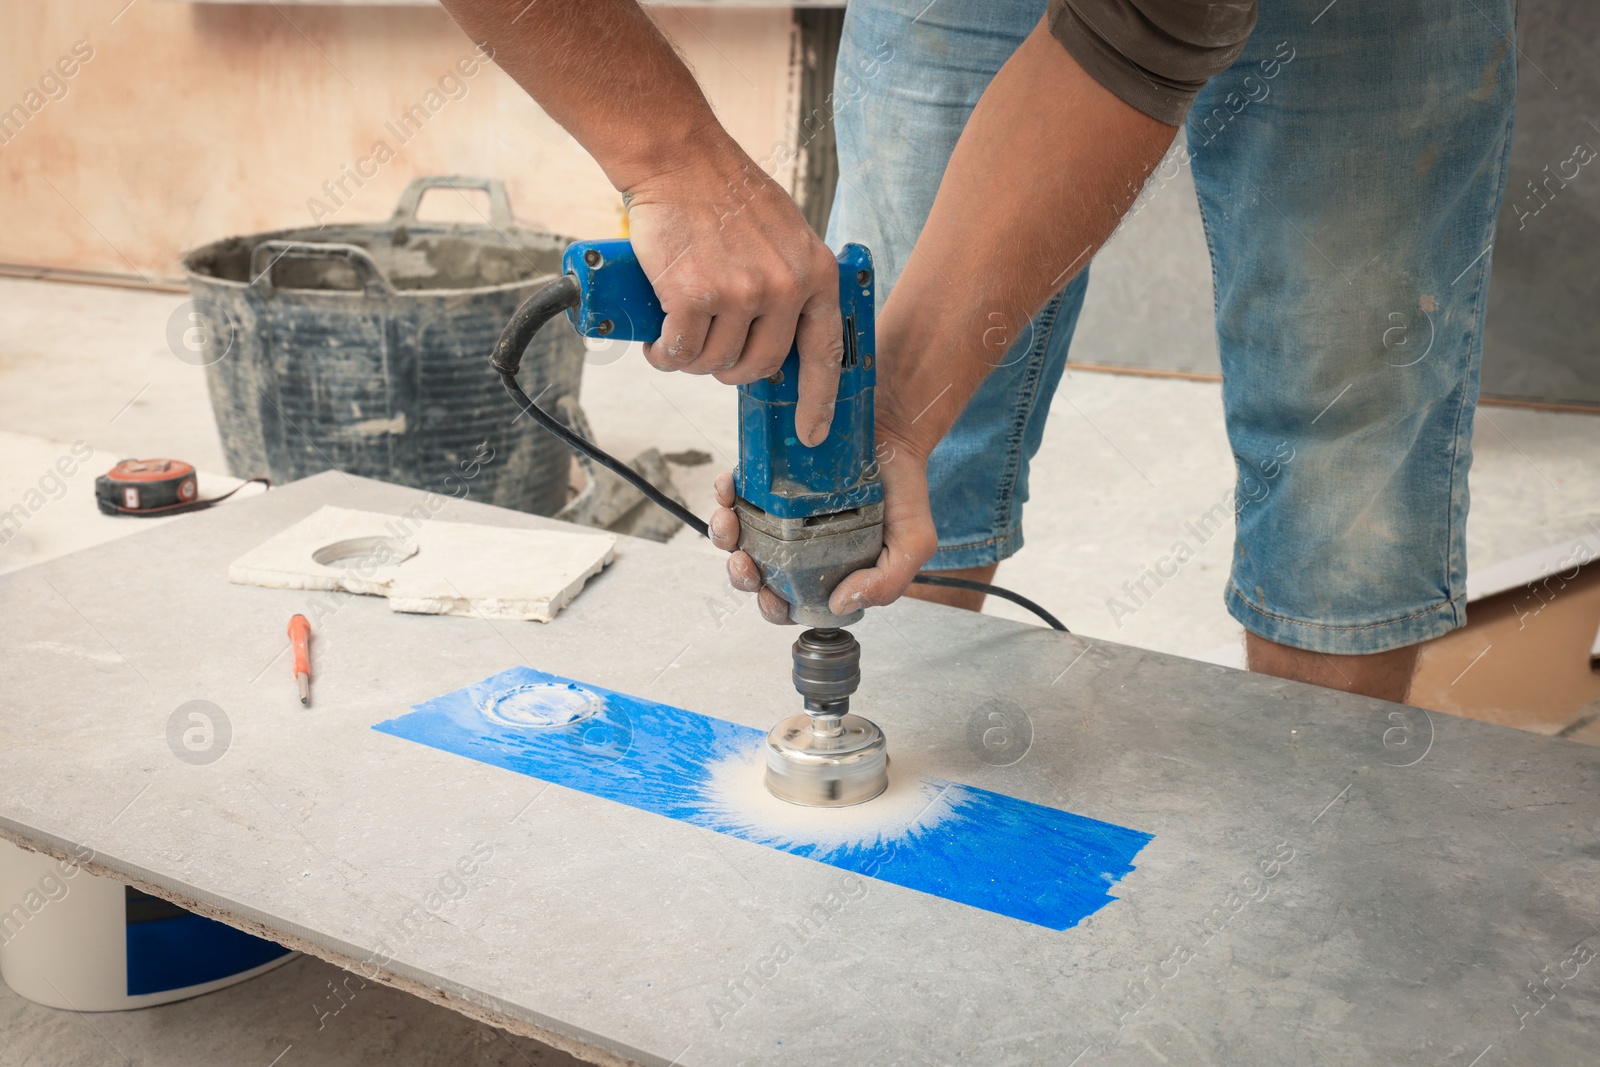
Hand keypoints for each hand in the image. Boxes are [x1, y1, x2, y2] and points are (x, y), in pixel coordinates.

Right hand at [626, 140, 843, 446]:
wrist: (679, 159)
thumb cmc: (726, 194)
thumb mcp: (785, 234)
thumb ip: (791, 281)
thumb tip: (779, 336)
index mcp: (815, 274)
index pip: (824, 353)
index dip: (818, 401)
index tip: (811, 434)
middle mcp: (784, 287)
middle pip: (756, 367)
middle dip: (728, 370)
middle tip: (707, 349)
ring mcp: (740, 293)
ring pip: (712, 363)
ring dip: (689, 360)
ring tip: (676, 333)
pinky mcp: (694, 295)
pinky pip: (678, 351)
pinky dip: (662, 353)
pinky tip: (656, 338)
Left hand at [708, 434, 937, 624]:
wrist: (897, 437)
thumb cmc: (904, 493)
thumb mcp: (912, 544)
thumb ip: (886, 583)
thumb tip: (840, 604)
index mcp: (825, 571)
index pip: (788, 602)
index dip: (772, 606)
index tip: (769, 594)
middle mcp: (797, 547)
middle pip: (754, 574)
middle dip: (741, 574)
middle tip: (743, 562)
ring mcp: (779, 516)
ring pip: (737, 537)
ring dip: (725, 535)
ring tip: (730, 521)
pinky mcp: (768, 484)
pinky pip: (735, 494)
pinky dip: (726, 493)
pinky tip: (730, 486)